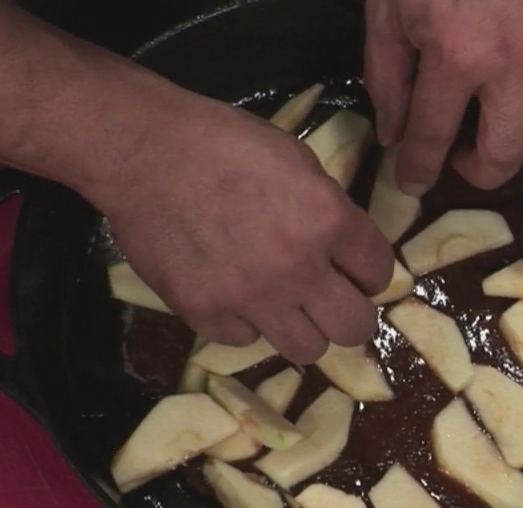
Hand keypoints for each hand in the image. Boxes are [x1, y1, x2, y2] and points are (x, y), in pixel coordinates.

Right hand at [93, 97, 393, 364]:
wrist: (142, 150)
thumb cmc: (221, 142)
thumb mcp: (296, 159)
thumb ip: (327, 208)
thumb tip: (343, 246)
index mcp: (326, 219)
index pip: (380, 272)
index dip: (368, 271)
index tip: (354, 269)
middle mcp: (297, 268)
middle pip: (355, 328)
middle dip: (348, 313)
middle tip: (329, 299)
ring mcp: (250, 298)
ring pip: (307, 350)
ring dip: (301, 328)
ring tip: (283, 305)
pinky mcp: (206, 314)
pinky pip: (246, 340)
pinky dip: (244, 322)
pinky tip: (232, 293)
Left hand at [365, 0, 522, 193]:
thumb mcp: (387, 6)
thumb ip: (388, 73)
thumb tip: (392, 131)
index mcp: (456, 57)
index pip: (431, 139)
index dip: (418, 170)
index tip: (413, 181)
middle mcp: (515, 63)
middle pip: (507, 153)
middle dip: (480, 170)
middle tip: (464, 159)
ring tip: (512, 124)